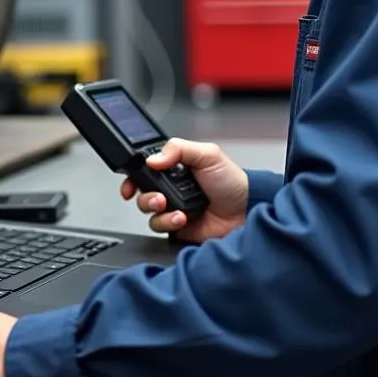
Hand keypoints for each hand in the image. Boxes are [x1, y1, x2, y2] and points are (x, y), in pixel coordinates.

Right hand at [120, 137, 248, 242]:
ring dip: (155, 208)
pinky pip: (159, 226)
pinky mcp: (176, 227)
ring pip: (147, 210)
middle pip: (142, 190)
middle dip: (144, 194)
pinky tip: (181, 218)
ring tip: (170, 207)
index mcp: (176, 168)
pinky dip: (167, 222)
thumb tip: (153, 159)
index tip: (131, 180)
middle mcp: (172, 188)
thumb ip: (179, 149)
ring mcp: (173, 208)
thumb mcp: (208, 155)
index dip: (134, 174)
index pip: (146, 169)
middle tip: (158, 196)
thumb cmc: (232, 183)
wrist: (246, 212)